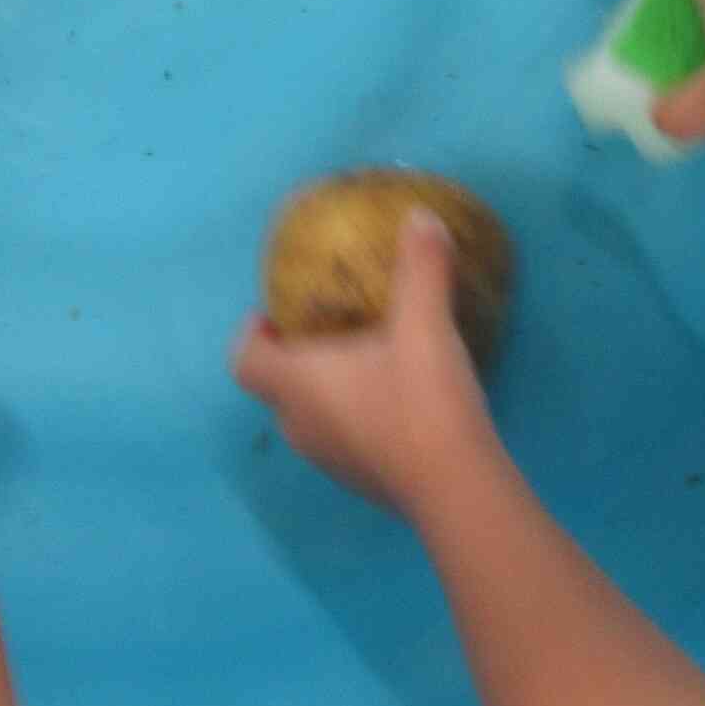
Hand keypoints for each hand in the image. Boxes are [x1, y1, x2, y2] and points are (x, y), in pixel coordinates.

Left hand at [233, 210, 497, 514]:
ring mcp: (332, 461)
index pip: (246, 360)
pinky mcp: (365, 483)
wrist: (458, 488)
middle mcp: (302, 426)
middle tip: (326, 329)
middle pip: (277, 388)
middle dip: (293, 358)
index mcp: (297, 384)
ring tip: (365, 359)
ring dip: (325, 390)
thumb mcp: (424, 324)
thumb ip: (420, 267)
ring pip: (311, 417)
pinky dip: (357, 416)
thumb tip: (419, 217)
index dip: (250, 335)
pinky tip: (401, 400)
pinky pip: (345, 439)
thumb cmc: (422, 400)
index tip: (272, 313)